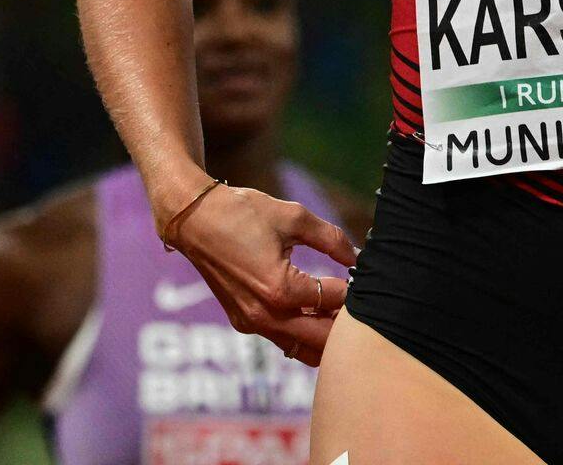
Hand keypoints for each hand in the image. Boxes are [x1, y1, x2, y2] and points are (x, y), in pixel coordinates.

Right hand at [167, 181, 359, 366]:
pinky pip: (281, 339)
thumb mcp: (294, 217)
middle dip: (345, 324)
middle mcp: (265, 315)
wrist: (195, 220)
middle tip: (364, 305)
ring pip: (300, 348)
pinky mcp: (242, 322)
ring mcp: (251, 323)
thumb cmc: (243, 213)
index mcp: (280, 289)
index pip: (333, 300)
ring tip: (342, 314)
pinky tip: (316, 313)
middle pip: (321, 339)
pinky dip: (302, 333)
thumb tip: (357, 257)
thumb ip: (331, 239)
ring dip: (324, 336)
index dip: (355, 288)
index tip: (367, 277)